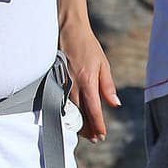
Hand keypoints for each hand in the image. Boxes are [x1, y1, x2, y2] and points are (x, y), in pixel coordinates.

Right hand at [62, 22, 119, 140]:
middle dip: (88, 129)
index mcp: (87, 81)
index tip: (102, 135)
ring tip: (86, 132)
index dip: (98, 125)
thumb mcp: (103, 64)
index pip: (93, 110)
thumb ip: (107, 86)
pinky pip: (60, 103)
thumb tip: (114, 104)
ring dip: (78, 124)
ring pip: (69, 112)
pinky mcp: (53, 82)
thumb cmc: (87, 46)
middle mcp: (72, 86)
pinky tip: (73, 118)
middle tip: (95, 138)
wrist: (67, 30)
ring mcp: (61, 84)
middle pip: (79, 116)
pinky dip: (68, 113)